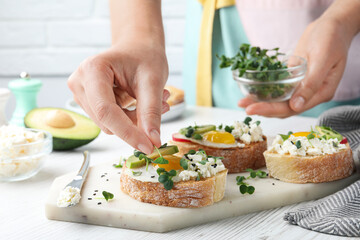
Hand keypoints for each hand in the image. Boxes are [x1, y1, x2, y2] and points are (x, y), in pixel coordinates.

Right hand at [68, 40, 168, 153]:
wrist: (138, 46)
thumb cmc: (145, 56)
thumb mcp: (153, 81)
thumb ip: (151, 111)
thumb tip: (152, 141)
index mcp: (92, 70)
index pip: (106, 111)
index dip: (128, 132)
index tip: (149, 146)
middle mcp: (80, 82)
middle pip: (107, 121)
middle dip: (135, 123)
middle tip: (163, 107)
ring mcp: (81, 93)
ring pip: (109, 124)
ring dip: (135, 120)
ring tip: (156, 100)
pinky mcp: (88, 101)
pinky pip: (110, 121)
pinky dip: (130, 118)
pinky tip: (142, 102)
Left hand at [238, 17, 353, 117]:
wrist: (331, 26)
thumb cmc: (331, 39)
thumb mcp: (322, 59)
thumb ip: (311, 84)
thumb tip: (296, 106)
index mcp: (321, 93)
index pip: (293, 108)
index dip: (271, 110)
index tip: (253, 109)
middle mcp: (310, 94)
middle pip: (283, 107)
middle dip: (262, 108)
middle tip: (243, 106)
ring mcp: (301, 87)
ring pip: (279, 100)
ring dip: (261, 102)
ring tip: (243, 102)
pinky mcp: (293, 79)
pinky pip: (278, 89)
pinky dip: (265, 91)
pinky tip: (251, 92)